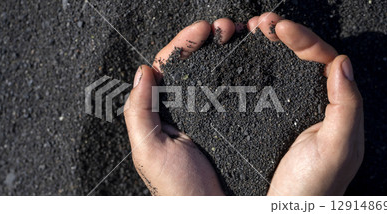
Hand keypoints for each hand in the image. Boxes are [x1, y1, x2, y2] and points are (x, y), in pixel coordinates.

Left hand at [124, 19, 235, 194]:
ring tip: (238, 36)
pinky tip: (248, 62)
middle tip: (225, 28)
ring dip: (223, 51)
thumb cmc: (176, 189)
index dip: (184, 42)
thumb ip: (139, 111)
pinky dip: (239, 73)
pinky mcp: (228, 123)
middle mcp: (182, 109)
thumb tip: (143, 71)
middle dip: (206, 40)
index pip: (168, 66)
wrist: (211, 209)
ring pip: (212, 73)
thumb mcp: (149, 150)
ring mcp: (206, 115)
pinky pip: (231, 92)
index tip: (202, 28)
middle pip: (192, 63)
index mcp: (160, 111)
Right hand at [247, 12, 363, 194]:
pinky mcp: (272, 117)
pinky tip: (247, 58)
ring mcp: (293, 109)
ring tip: (253, 32)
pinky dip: (259, 66)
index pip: (324, 59)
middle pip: (304, 57)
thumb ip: (346, 107)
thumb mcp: (337, 148)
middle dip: (284, 35)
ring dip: (271, 45)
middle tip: (261, 23)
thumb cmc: (314, 186)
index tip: (279, 28)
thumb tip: (342, 63)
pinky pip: (269, 84)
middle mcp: (316, 103)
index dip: (302, 38)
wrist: (284, 210)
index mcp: (336, 106)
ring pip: (286, 67)